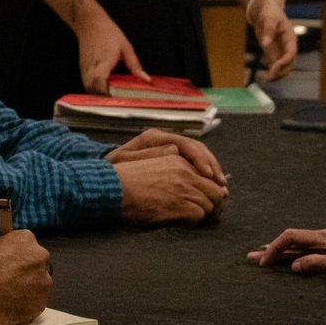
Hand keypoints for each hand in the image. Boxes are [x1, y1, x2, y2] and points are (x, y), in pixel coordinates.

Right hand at [0, 229, 51, 324]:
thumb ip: (5, 251)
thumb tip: (7, 256)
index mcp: (25, 239)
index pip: (29, 248)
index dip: (19, 259)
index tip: (12, 267)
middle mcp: (39, 257)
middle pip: (38, 266)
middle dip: (27, 274)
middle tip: (10, 282)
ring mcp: (42, 281)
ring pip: (39, 286)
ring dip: (28, 290)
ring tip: (7, 296)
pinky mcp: (40, 302)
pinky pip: (35, 303)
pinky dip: (25, 306)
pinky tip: (9, 306)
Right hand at [74, 9, 144, 94]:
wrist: (90, 23)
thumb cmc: (107, 32)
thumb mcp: (126, 47)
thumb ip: (135, 65)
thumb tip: (145, 78)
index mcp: (102, 64)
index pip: (102, 87)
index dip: (109, 96)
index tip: (119, 101)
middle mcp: (91, 69)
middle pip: (94, 92)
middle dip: (104, 98)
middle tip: (117, 102)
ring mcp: (85, 70)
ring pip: (89, 89)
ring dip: (99, 94)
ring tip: (111, 96)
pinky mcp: (82, 69)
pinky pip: (87, 83)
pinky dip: (95, 88)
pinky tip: (105, 87)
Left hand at [107, 129, 225, 184]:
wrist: (104, 174)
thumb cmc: (113, 170)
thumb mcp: (126, 163)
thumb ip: (148, 158)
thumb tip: (174, 153)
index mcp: (154, 138)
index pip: (185, 144)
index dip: (200, 159)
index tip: (208, 175)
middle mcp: (164, 140)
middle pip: (196, 148)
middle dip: (211, 165)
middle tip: (221, 184)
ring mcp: (169, 148)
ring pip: (198, 155)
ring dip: (211, 170)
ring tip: (220, 186)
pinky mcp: (171, 158)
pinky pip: (193, 163)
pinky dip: (204, 173)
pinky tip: (211, 185)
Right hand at [114, 155, 228, 226]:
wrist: (113, 189)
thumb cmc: (127, 179)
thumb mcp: (152, 163)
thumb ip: (172, 164)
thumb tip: (193, 174)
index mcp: (179, 160)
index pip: (209, 175)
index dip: (213, 190)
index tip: (213, 200)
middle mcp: (185, 172)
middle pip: (216, 191)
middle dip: (216, 204)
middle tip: (213, 215)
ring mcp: (183, 188)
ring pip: (210, 205)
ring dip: (206, 215)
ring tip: (200, 222)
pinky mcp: (180, 204)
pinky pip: (199, 215)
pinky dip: (195, 222)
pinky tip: (186, 223)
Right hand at [247, 225, 325, 277]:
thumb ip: (317, 264)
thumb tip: (292, 266)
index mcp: (323, 239)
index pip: (289, 239)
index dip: (272, 250)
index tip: (262, 263)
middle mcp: (325, 235)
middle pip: (293, 240)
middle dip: (272, 248)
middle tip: (253, 256)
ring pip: (303, 241)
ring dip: (285, 249)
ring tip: (272, 255)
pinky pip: (314, 244)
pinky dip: (300, 249)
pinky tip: (303, 252)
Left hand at [250, 4, 297, 80]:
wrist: (267, 13)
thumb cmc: (270, 14)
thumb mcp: (268, 19)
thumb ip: (268, 30)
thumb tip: (265, 43)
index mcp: (290, 38)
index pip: (291, 52)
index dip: (284, 61)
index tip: (274, 67)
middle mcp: (288, 47)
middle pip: (289, 63)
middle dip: (281, 71)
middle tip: (268, 76)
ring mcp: (282, 51)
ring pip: (284, 67)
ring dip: (276, 74)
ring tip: (264, 78)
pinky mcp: (274, 54)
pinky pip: (276, 66)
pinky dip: (271, 72)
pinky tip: (263, 76)